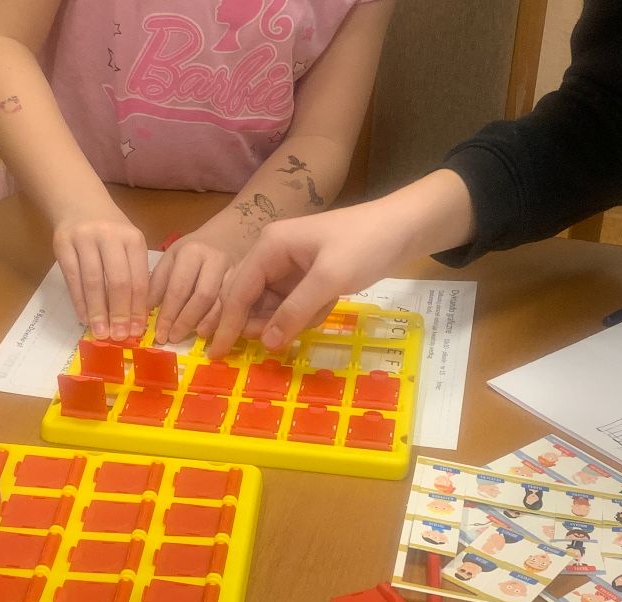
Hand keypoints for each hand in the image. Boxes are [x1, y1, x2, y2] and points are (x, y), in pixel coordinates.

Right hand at [52, 207, 149, 340]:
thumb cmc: (109, 230)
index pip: (138, 279)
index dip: (138, 308)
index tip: (137, 331)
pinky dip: (79, 301)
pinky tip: (84, 317)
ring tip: (101, 332)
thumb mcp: (127, 244)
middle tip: (120, 336)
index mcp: (133, 239)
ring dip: (98, 311)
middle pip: (118, 281)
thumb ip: (132, 273)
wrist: (78, 201)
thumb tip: (134, 316)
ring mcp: (85, 238)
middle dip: (120, 312)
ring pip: (93, 281)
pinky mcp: (63, 243)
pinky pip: (72, 278)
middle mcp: (110, 236)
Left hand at [148, 224, 242, 344]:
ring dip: (205, 324)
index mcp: (191, 252)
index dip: (168, 314)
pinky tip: (209, 331)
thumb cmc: (192, 252)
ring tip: (192, 337)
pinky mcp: (245, 283)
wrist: (226, 236)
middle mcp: (215, 260)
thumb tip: (146, 311)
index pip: (178, 288)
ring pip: (221, 303)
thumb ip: (159, 283)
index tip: (159, 333)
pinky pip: (233, 306)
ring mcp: (234, 271)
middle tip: (173, 338)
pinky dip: (220, 321)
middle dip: (185, 321)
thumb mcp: (171, 259)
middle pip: (201, 297)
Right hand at [207, 202, 407, 356]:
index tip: (216, 354)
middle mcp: (272, 255)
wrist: (404, 227)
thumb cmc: (365, 244)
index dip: (227, 323)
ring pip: (274, 307)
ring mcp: (290, 267)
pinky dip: (309, 313)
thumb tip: (266, 343)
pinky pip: (295, 306)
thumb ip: (294, 311)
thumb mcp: (329, 279)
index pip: (237, 290)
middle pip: (251, 300)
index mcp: (269, 246)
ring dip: (295, 318)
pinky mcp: (307, 277)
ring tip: (322, 307)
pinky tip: (330, 303)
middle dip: (266, 322)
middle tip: (282, 339)